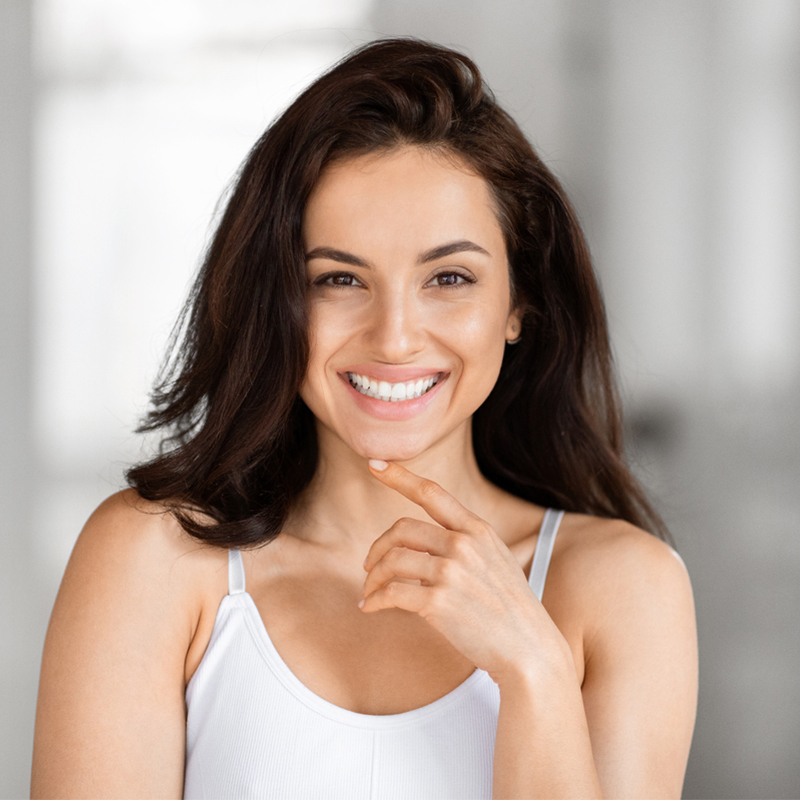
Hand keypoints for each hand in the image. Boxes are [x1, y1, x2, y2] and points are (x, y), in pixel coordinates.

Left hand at [360, 459, 571, 685]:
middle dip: (378, 547)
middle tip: (369, 565)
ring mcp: (452, 572)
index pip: (431, 492)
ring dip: (373, 577)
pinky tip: (370, 607)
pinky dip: (375, 600)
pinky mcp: (439, 602)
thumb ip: (466, 542)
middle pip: (401, 528)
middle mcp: (464, 544)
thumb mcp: (497, 559)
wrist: (530, 650)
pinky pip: (392, 593)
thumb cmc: (510, 608)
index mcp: (477, 529)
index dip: (399, 476)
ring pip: (392, 561)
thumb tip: (426, 539)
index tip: (374, 464)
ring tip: (370, 591)